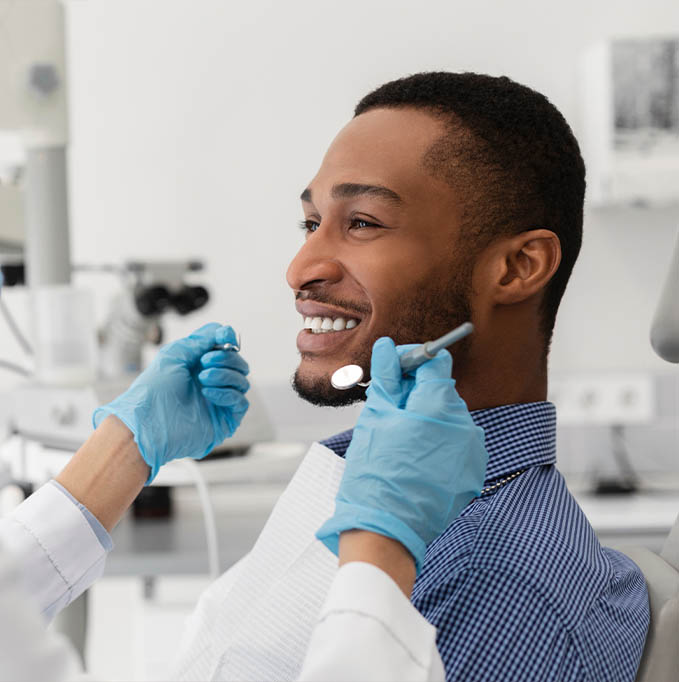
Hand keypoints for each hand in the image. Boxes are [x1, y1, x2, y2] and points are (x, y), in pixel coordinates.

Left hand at [93, 323, 249, 482]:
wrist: (148, 422)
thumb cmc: (155, 390)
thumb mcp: (175, 354)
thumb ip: (201, 340)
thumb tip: (225, 331)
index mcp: (200, 365)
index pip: (226, 349)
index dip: (228, 339)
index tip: (224, 336)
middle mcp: (213, 382)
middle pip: (238, 363)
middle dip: (226, 357)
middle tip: (205, 362)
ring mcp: (220, 401)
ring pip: (242, 380)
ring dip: (224, 374)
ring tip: (202, 378)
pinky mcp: (226, 419)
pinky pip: (241, 401)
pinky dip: (227, 393)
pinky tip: (208, 393)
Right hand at [316, 336, 487, 572]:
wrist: (386, 530)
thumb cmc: (375, 472)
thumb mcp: (376, 417)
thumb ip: (387, 377)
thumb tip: (388, 347)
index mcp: (440, 405)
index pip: (436, 361)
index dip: (413, 361)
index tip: (395, 371)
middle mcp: (465, 424)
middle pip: (442, 391)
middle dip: (416, 393)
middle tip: (389, 410)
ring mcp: (473, 451)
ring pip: (448, 418)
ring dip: (426, 420)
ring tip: (399, 441)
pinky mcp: (472, 473)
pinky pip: (456, 444)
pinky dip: (438, 444)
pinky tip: (415, 459)